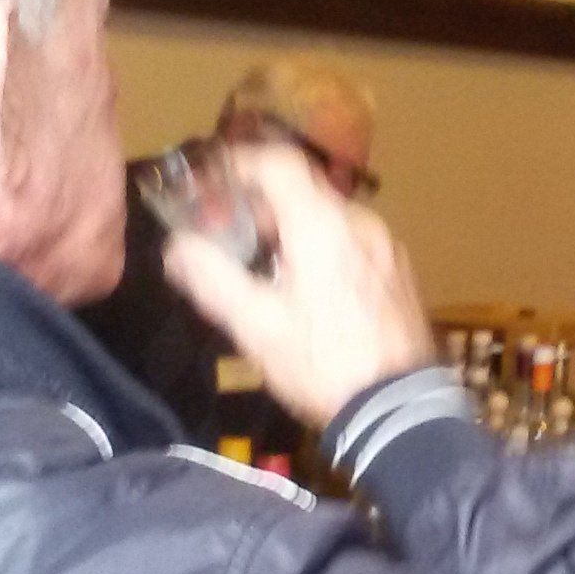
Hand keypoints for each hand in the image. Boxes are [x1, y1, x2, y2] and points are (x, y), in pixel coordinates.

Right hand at [166, 143, 434, 427]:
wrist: (399, 410)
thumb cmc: (322, 364)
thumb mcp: (256, 327)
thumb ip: (211, 278)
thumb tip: (176, 247)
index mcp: (323, 224)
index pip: (278, 163)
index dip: (239, 164)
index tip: (211, 184)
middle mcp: (360, 222)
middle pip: (303, 191)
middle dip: (258, 207)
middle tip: (225, 237)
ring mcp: (386, 247)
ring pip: (328, 219)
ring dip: (289, 231)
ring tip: (261, 271)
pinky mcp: (399, 274)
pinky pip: (351, 243)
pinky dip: (321, 249)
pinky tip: (305, 292)